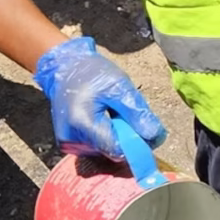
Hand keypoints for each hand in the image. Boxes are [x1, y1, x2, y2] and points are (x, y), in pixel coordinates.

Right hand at [33, 34, 165, 155]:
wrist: (65, 67)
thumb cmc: (92, 73)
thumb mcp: (119, 85)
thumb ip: (137, 112)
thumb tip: (155, 137)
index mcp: (82, 123)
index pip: (118, 150)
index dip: (138, 144)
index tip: (149, 132)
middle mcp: (72, 140)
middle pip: (112, 152)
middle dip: (128, 138)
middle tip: (128, 114)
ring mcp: (69, 145)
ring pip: (106, 152)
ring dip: (117, 137)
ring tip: (112, 114)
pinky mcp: (70, 145)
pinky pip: (97, 149)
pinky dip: (106, 137)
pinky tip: (103, 120)